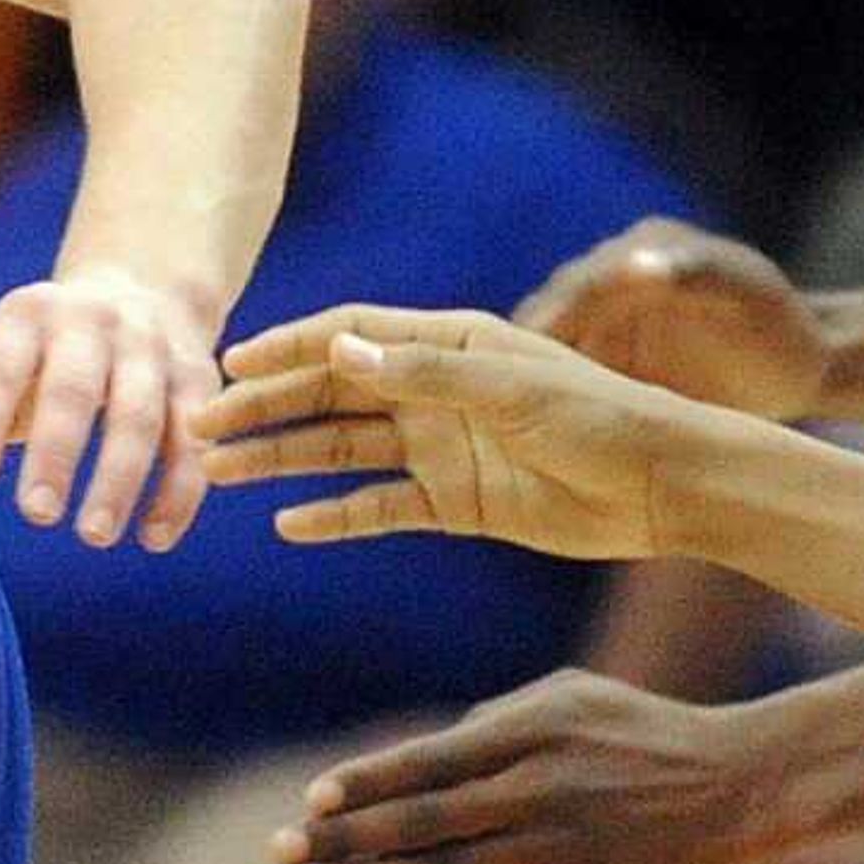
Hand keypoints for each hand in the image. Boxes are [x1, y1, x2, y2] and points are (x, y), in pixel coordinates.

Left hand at [0, 268, 219, 550]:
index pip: (0, 368)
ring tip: (94, 535)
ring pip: (140, 417)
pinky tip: (152, 538)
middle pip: (75, 389)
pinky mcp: (197, 380)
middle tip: (36, 514)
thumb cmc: (52, 349)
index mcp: (30, 315)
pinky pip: (192, 442)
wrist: (143, 290)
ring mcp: (151, 348)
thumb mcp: (6, 353)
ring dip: (118, 480)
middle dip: (55, 453)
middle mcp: (93, 323)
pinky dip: (177, 493)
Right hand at [199, 304, 695, 560]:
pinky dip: (335, 516)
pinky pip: (379, 507)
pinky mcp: (454, 503)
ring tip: (220, 475)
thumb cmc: (597, 416)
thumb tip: (336, 356)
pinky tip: (288, 525)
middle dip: (264, 408)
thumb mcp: (509, 387)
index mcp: (445, 344)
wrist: (661, 484)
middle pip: (329, 396)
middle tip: (201, 427)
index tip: (229, 364)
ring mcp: (438, 448)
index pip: (347, 338)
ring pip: (341, 451)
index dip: (287, 348)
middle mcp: (431, 391)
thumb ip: (423, 374)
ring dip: (282, 459)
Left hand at [276, 670, 780, 863]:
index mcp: (530, 733)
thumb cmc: (638, 732)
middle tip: (280, 854)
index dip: (363, 785)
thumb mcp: (568, 695)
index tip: (310, 802)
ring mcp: (560, 850)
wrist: (738, 787)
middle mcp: (538, 791)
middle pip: (422, 822)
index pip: (425, 761)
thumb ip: (494, 720)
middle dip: (343, 840)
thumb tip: (421, 754)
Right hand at [517, 220, 826, 422]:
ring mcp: (602, 322)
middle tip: (482, 395)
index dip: (548, 320)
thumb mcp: (745, 292)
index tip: (520, 356)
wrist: (803, 365)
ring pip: (539, 350)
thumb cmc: (782, 328)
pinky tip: (517, 437)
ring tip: (490, 422)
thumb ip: (692, 271)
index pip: (576, 287)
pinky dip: (535, 402)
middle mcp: (606, 282)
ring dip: (513, 381)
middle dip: (509, 354)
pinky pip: (557, 380)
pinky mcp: (602, 360)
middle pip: (544, 317)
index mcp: (635, 254)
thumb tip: (636, 259)